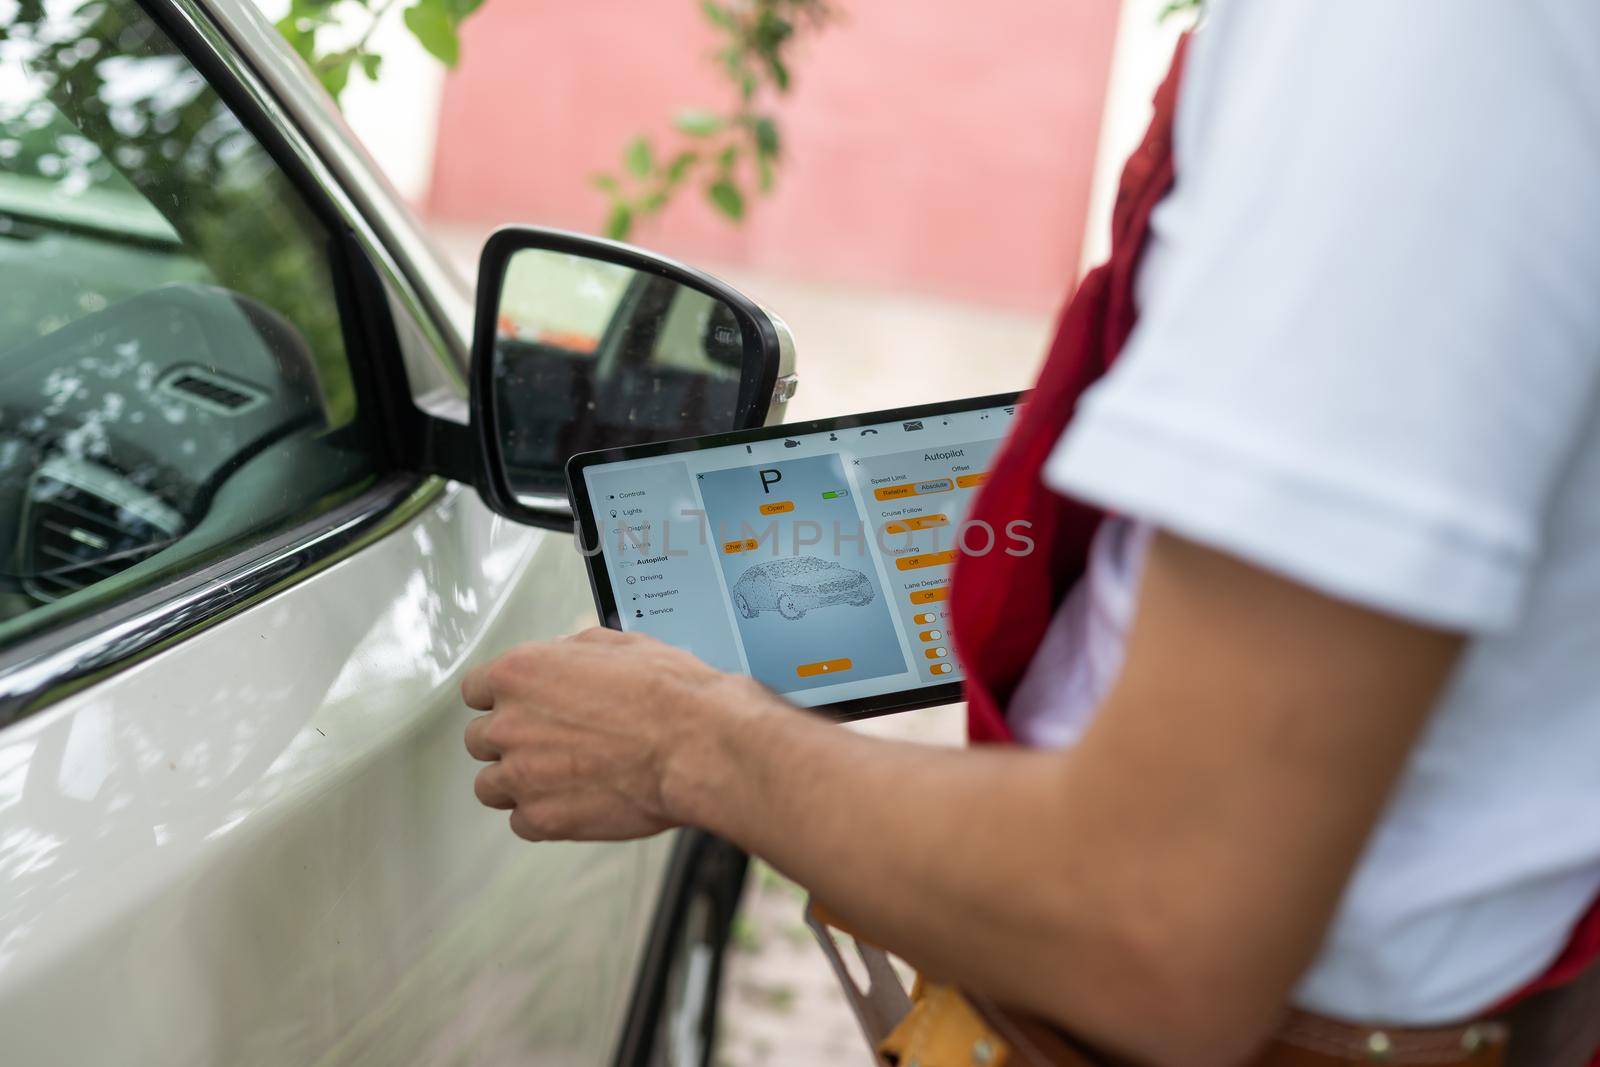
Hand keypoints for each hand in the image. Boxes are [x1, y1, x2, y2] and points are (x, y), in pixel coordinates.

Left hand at [462, 627, 763, 841]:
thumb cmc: (668, 694)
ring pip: (489, 786)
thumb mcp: (618, 645)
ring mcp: (521, 775)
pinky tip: (572, 801)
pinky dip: (541, 816)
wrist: (697, 746)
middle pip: (478, 739)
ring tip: (556, 778)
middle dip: (508, 740)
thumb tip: (563, 659)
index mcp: (520, 673)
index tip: (517, 707)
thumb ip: (571, 654)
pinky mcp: (543, 819)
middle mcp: (509, 723)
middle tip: (546, 742)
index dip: (499, 698)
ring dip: (515, 782)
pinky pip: (521, 822)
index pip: (475, 689)